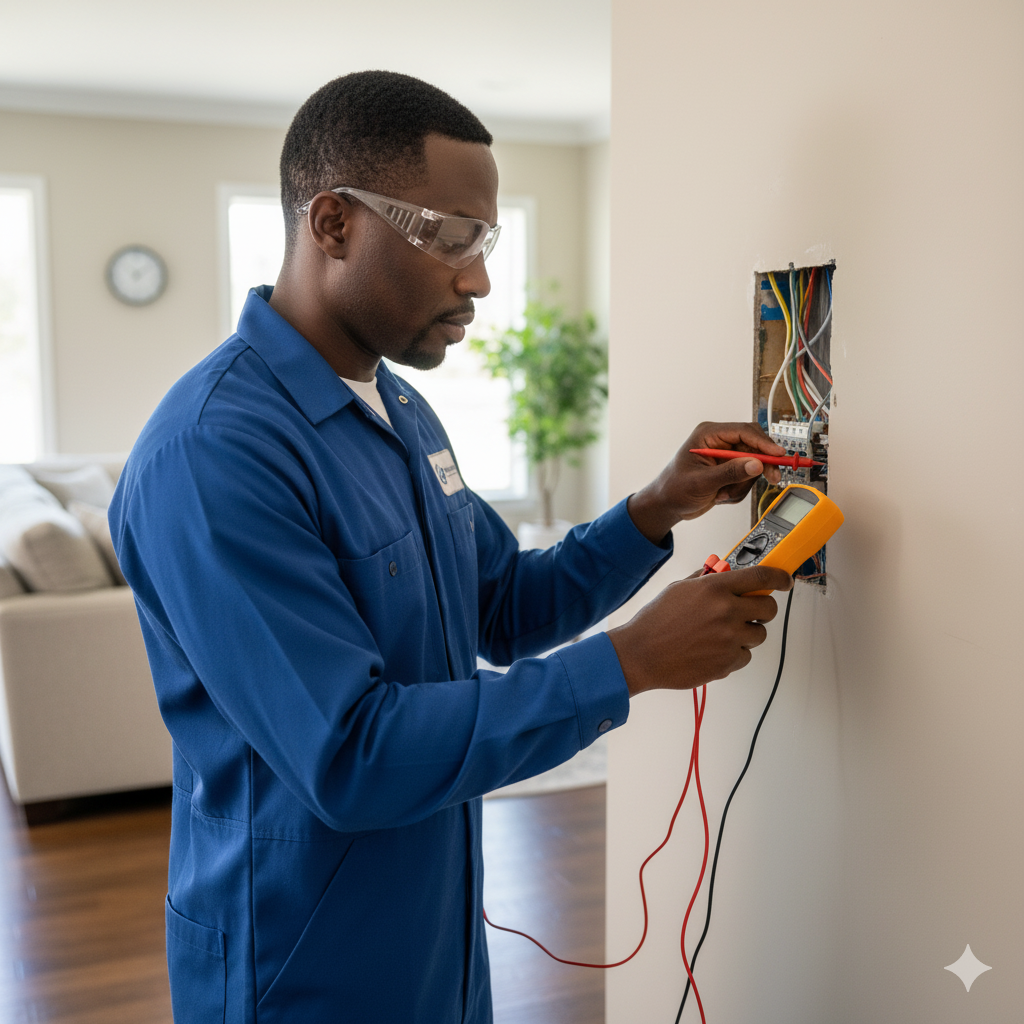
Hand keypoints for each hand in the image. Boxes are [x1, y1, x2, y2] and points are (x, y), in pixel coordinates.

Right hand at [607, 564, 793, 695]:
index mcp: (714, 588)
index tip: (784, 580)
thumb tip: (727, 572)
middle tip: (750, 611)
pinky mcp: (727, 663)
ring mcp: (729, 639)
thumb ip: (707, 579)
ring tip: (722, 634)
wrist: (641, 654)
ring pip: (759, 635)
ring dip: (747, 633)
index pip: (761, 577)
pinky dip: (734, 654)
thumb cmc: (656, 621)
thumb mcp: (679, 589)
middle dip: (762, 609)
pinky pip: (745, 656)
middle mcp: (726, 612)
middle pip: (769, 609)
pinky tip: (712, 650)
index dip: (779, 577)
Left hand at [627, 421, 785, 543]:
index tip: (778, 455)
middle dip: (760, 466)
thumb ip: (730, 472)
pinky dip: (737, 491)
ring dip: (742, 485)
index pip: (744, 431)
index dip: (764, 443)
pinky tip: (720, 495)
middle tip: (772, 478)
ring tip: (721, 493)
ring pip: (753, 466)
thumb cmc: (674, 489)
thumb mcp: (702, 482)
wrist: (667, 505)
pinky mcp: (729, 470)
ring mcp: (726, 457)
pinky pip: (747, 479)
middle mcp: (719, 442)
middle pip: (755, 446)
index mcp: (709, 435)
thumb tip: (756, 464)